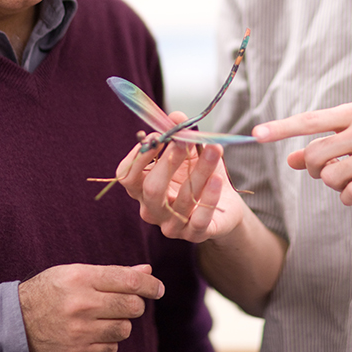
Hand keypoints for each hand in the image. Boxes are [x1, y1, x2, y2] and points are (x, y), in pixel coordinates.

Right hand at [18, 263, 163, 351]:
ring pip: (123, 329)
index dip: (149, 284)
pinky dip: (106, 342)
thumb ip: (111, 273)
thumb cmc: (47, 294)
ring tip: (101, 318)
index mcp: (81, 278)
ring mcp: (80, 334)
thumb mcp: (74, 274)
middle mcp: (82, 305)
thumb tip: (146, 271)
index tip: (158, 288)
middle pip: (131, 306)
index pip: (128, 280)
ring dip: (119, 323)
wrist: (12, 327)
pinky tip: (90, 335)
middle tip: (127, 303)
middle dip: (135, 304)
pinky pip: (110, 349)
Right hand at [117, 113, 244, 242]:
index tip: (158, 135)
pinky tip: (217, 180)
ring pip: (181, 200)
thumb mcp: (190, 152)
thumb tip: (176, 117)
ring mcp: (172, 225)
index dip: (139, 156)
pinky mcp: (194, 235)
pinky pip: (199, 220)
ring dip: (199, 172)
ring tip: (215, 150)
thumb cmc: (198, 174)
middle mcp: (152, 209)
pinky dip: (209, 198)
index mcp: (142, 188)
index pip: (127, 176)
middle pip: (151, 189)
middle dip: (168, 162)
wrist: (225, 203)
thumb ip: (180, 134)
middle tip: (184, 140)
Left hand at [252, 102, 351, 205]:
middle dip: (315, 169)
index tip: (255, 133)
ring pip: (331, 176)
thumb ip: (328, 143)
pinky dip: (348, 197)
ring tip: (350, 181)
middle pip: (316, 155)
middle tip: (330, 171)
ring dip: (334, 185)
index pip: (310, 120)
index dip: (281, 128)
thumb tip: (291, 159)